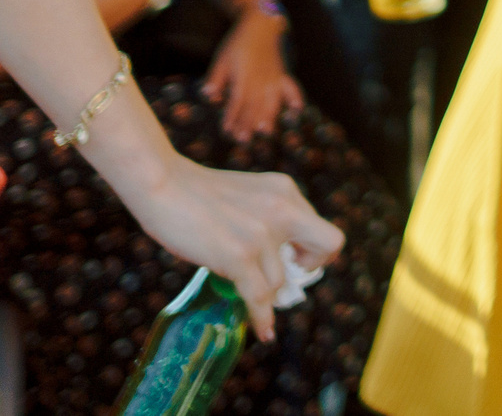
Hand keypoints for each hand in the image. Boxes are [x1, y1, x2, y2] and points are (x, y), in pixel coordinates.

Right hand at [120, 157, 342, 341]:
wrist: (160, 183)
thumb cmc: (195, 193)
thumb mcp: (248, 196)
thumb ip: (269, 217)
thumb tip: (276, 256)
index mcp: (286, 192)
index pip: (320, 228)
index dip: (311, 250)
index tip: (293, 260)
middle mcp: (284, 210)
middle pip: (328, 246)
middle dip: (312, 268)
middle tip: (290, 276)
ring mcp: (263, 233)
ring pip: (280, 281)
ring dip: (266, 293)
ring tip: (247, 294)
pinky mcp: (239, 255)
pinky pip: (260, 297)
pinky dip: (263, 318)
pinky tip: (264, 331)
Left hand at [203, 14, 302, 139]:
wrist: (260, 25)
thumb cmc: (237, 44)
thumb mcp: (221, 59)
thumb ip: (215, 79)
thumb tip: (207, 96)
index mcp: (244, 75)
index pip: (238, 100)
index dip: (232, 116)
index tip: (227, 130)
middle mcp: (262, 78)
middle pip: (255, 105)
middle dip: (248, 123)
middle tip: (243, 140)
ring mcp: (274, 77)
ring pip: (272, 100)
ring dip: (268, 117)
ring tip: (265, 132)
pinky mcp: (282, 74)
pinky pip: (291, 87)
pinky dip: (295, 98)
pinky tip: (297, 110)